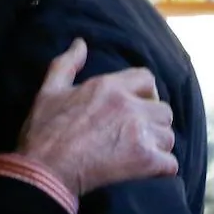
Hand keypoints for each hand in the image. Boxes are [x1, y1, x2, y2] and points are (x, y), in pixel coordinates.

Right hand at [18, 39, 178, 195]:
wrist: (45, 170)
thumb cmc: (43, 131)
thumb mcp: (49, 90)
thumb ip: (67, 63)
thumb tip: (80, 43)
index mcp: (110, 86)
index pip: (147, 79)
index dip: (146, 92)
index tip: (137, 105)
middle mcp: (130, 105)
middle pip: (163, 110)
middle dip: (153, 122)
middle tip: (137, 134)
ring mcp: (140, 133)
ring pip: (168, 136)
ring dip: (157, 146)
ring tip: (139, 153)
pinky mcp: (144, 160)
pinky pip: (170, 164)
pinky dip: (161, 168)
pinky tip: (146, 170)